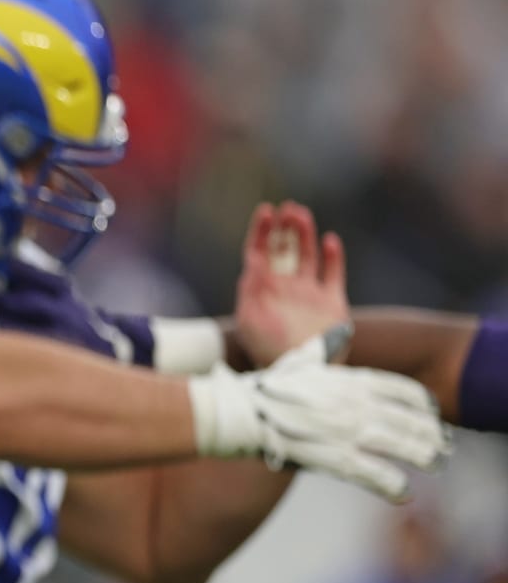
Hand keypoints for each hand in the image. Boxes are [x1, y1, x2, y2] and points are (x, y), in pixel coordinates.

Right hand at [189, 335, 449, 501]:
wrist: (238, 413)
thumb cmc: (263, 388)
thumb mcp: (298, 360)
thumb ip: (325, 346)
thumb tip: (344, 330)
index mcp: (349, 380)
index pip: (400, 389)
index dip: (422, 402)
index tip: (433, 411)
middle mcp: (355, 404)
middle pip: (408, 419)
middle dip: (430, 433)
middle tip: (443, 444)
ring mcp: (347, 431)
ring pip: (399, 445)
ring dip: (422, 456)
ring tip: (435, 465)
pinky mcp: (334, 457)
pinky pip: (373, 473)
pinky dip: (391, 484)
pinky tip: (403, 492)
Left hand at [235, 202, 349, 366]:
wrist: (300, 374)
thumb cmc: (269, 350)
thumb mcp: (250, 318)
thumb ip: (251, 288)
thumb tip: (253, 260)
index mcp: (263, 291)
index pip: (260, 253)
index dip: (261, 232)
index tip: (265, 211)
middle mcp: (285, 289)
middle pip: (284, 250)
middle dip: (284, 229)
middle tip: (287, 208)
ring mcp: (309, 295)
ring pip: (308, 256)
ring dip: (305, 235)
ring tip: (301, 214)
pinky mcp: (332, 303)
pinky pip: (333, 274)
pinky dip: (333, 256)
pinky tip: (329, 240)